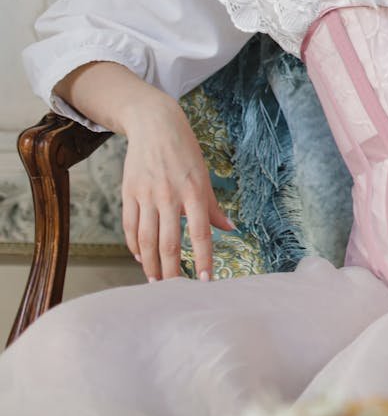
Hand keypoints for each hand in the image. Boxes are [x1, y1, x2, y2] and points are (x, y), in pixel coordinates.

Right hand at [121, 95, 234, 282]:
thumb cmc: (184, 151)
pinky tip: (141, 257)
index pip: (200, 232)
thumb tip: (230, 229)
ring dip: (151, 264)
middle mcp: (169, 194)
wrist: (155, 124)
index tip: (205, 281)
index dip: (203, 258)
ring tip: (156, 281)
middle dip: (172, 271)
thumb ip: (213, 206)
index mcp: (193, 190)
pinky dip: (134, 246)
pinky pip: (130, 226)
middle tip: (176, 291)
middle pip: (169, 242)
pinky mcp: (129, 192)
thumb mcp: (203, 175)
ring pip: (146, 239)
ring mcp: (147, 194)